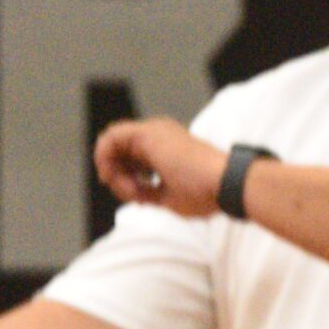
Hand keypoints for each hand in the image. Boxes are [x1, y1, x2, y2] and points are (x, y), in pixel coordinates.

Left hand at [92, 118, 227, 217]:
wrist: (224, 184)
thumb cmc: (206, 193)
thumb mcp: (168, 196)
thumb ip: (148, 191)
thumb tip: (133, 194)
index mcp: (166, 148)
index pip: (131, 159)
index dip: (123, 178)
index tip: (133, 197)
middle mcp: (159, 135)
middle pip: (120, 152)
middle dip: (117, 176)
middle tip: (132, 196)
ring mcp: (154, 131)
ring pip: (113, 144)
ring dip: (113, 170)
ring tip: (131, 191)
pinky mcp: (148, 132)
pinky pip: (110, 137)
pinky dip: (104, 157)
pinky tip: (115, 176)